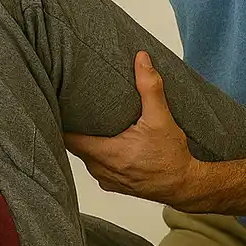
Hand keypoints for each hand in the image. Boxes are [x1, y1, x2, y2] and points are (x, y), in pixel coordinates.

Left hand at [63, 52, 203, 207]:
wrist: (185, 185)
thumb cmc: (172, 156)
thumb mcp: (161, 118)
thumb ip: (149, 87)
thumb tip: (141, 60)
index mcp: (106, 153)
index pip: (67, 138)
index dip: (62, 122)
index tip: (61, 107)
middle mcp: (101, 169)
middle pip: (74, 146)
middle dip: (74, 129)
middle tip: (74, 109)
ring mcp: (106, 179)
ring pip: (85, 157)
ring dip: (86, 142)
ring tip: (88, 123)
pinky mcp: (114, 184)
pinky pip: (96, 167)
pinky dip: (97, 155)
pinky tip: (105, 142)